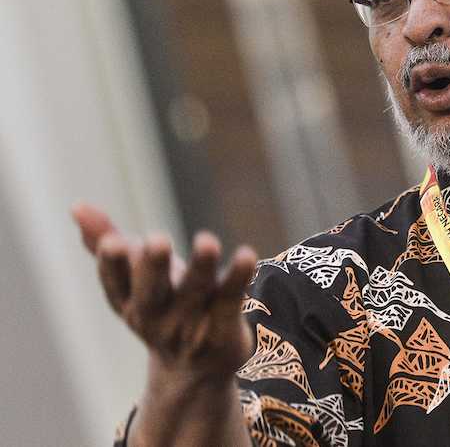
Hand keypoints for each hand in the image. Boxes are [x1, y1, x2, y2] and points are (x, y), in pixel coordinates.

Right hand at [73, 201, 257, 446]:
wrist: (196, 370)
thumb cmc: (158, 307)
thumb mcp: (130, 280)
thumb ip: (104, 241)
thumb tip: (76, 205)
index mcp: (127, 302)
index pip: (115, 284)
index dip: (112, 265)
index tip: (112, 242)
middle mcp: (155, 317)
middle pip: (151, 294)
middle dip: (153, 268)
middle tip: (157, 241)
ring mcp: (190, 325)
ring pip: (196, 293)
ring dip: (201, 267)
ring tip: (207, 241)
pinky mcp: (223, 329)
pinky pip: (230, 301)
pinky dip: (238, 278)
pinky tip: (247, 255)